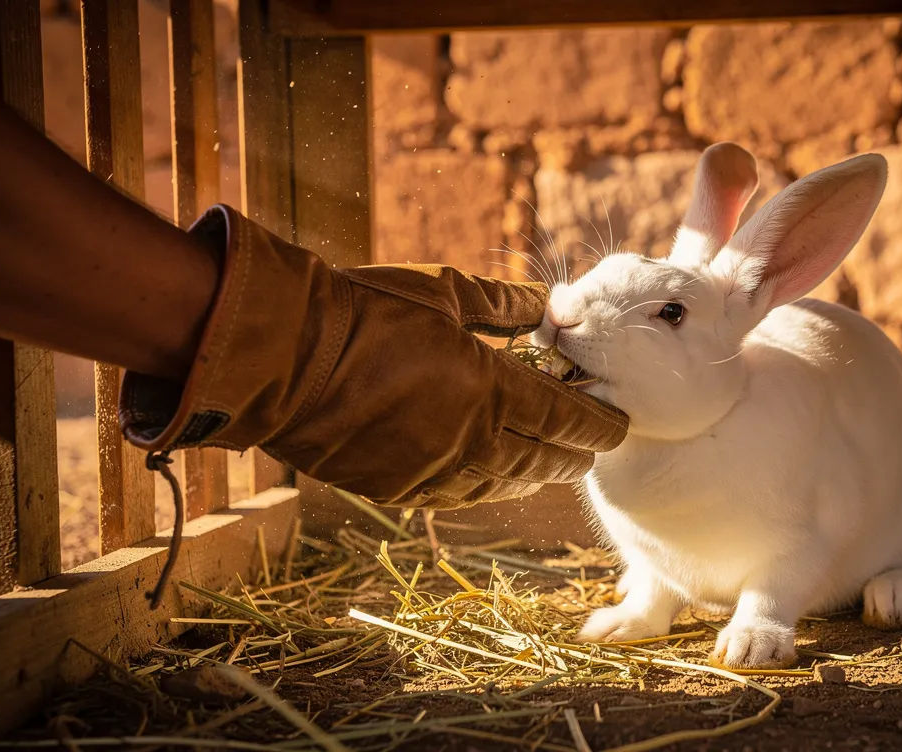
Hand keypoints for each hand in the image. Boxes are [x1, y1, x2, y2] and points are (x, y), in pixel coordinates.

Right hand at [121, 205, 627, 506]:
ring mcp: (436, 472)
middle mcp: (473, 443)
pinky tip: (494, 471)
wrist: (282, 356)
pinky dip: (487, 482)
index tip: (619, 423)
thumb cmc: (364, 310)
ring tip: (550, 462)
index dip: (599, 424)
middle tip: (592, 444)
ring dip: (535, 472)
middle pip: (546, 461)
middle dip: (575, 453)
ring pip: (507, 484)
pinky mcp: (399, 489)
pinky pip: (460, 494)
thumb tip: (547, 303)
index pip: (568, 420)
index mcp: (492, 392)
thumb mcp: (444, 293)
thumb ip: (505, 305)